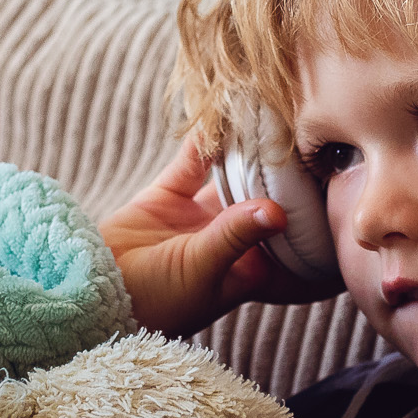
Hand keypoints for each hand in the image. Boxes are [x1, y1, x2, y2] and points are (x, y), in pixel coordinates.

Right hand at [101, 136, 343, 336]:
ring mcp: (198, 219)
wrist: (89, 295)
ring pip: (230, 177)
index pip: (288, 233)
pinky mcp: (166, 199)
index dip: (307, 206)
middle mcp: (229, 241)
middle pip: (263, 198)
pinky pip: (191, 165)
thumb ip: (235, 236)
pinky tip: (220, 116)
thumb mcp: (200, 270)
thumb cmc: (154, 303)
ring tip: (265, 114)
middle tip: (304, 130)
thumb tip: (277, 210)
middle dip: (280, 170)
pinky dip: (203, 143)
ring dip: (243, 151)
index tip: (328, 174)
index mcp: (248, 267)